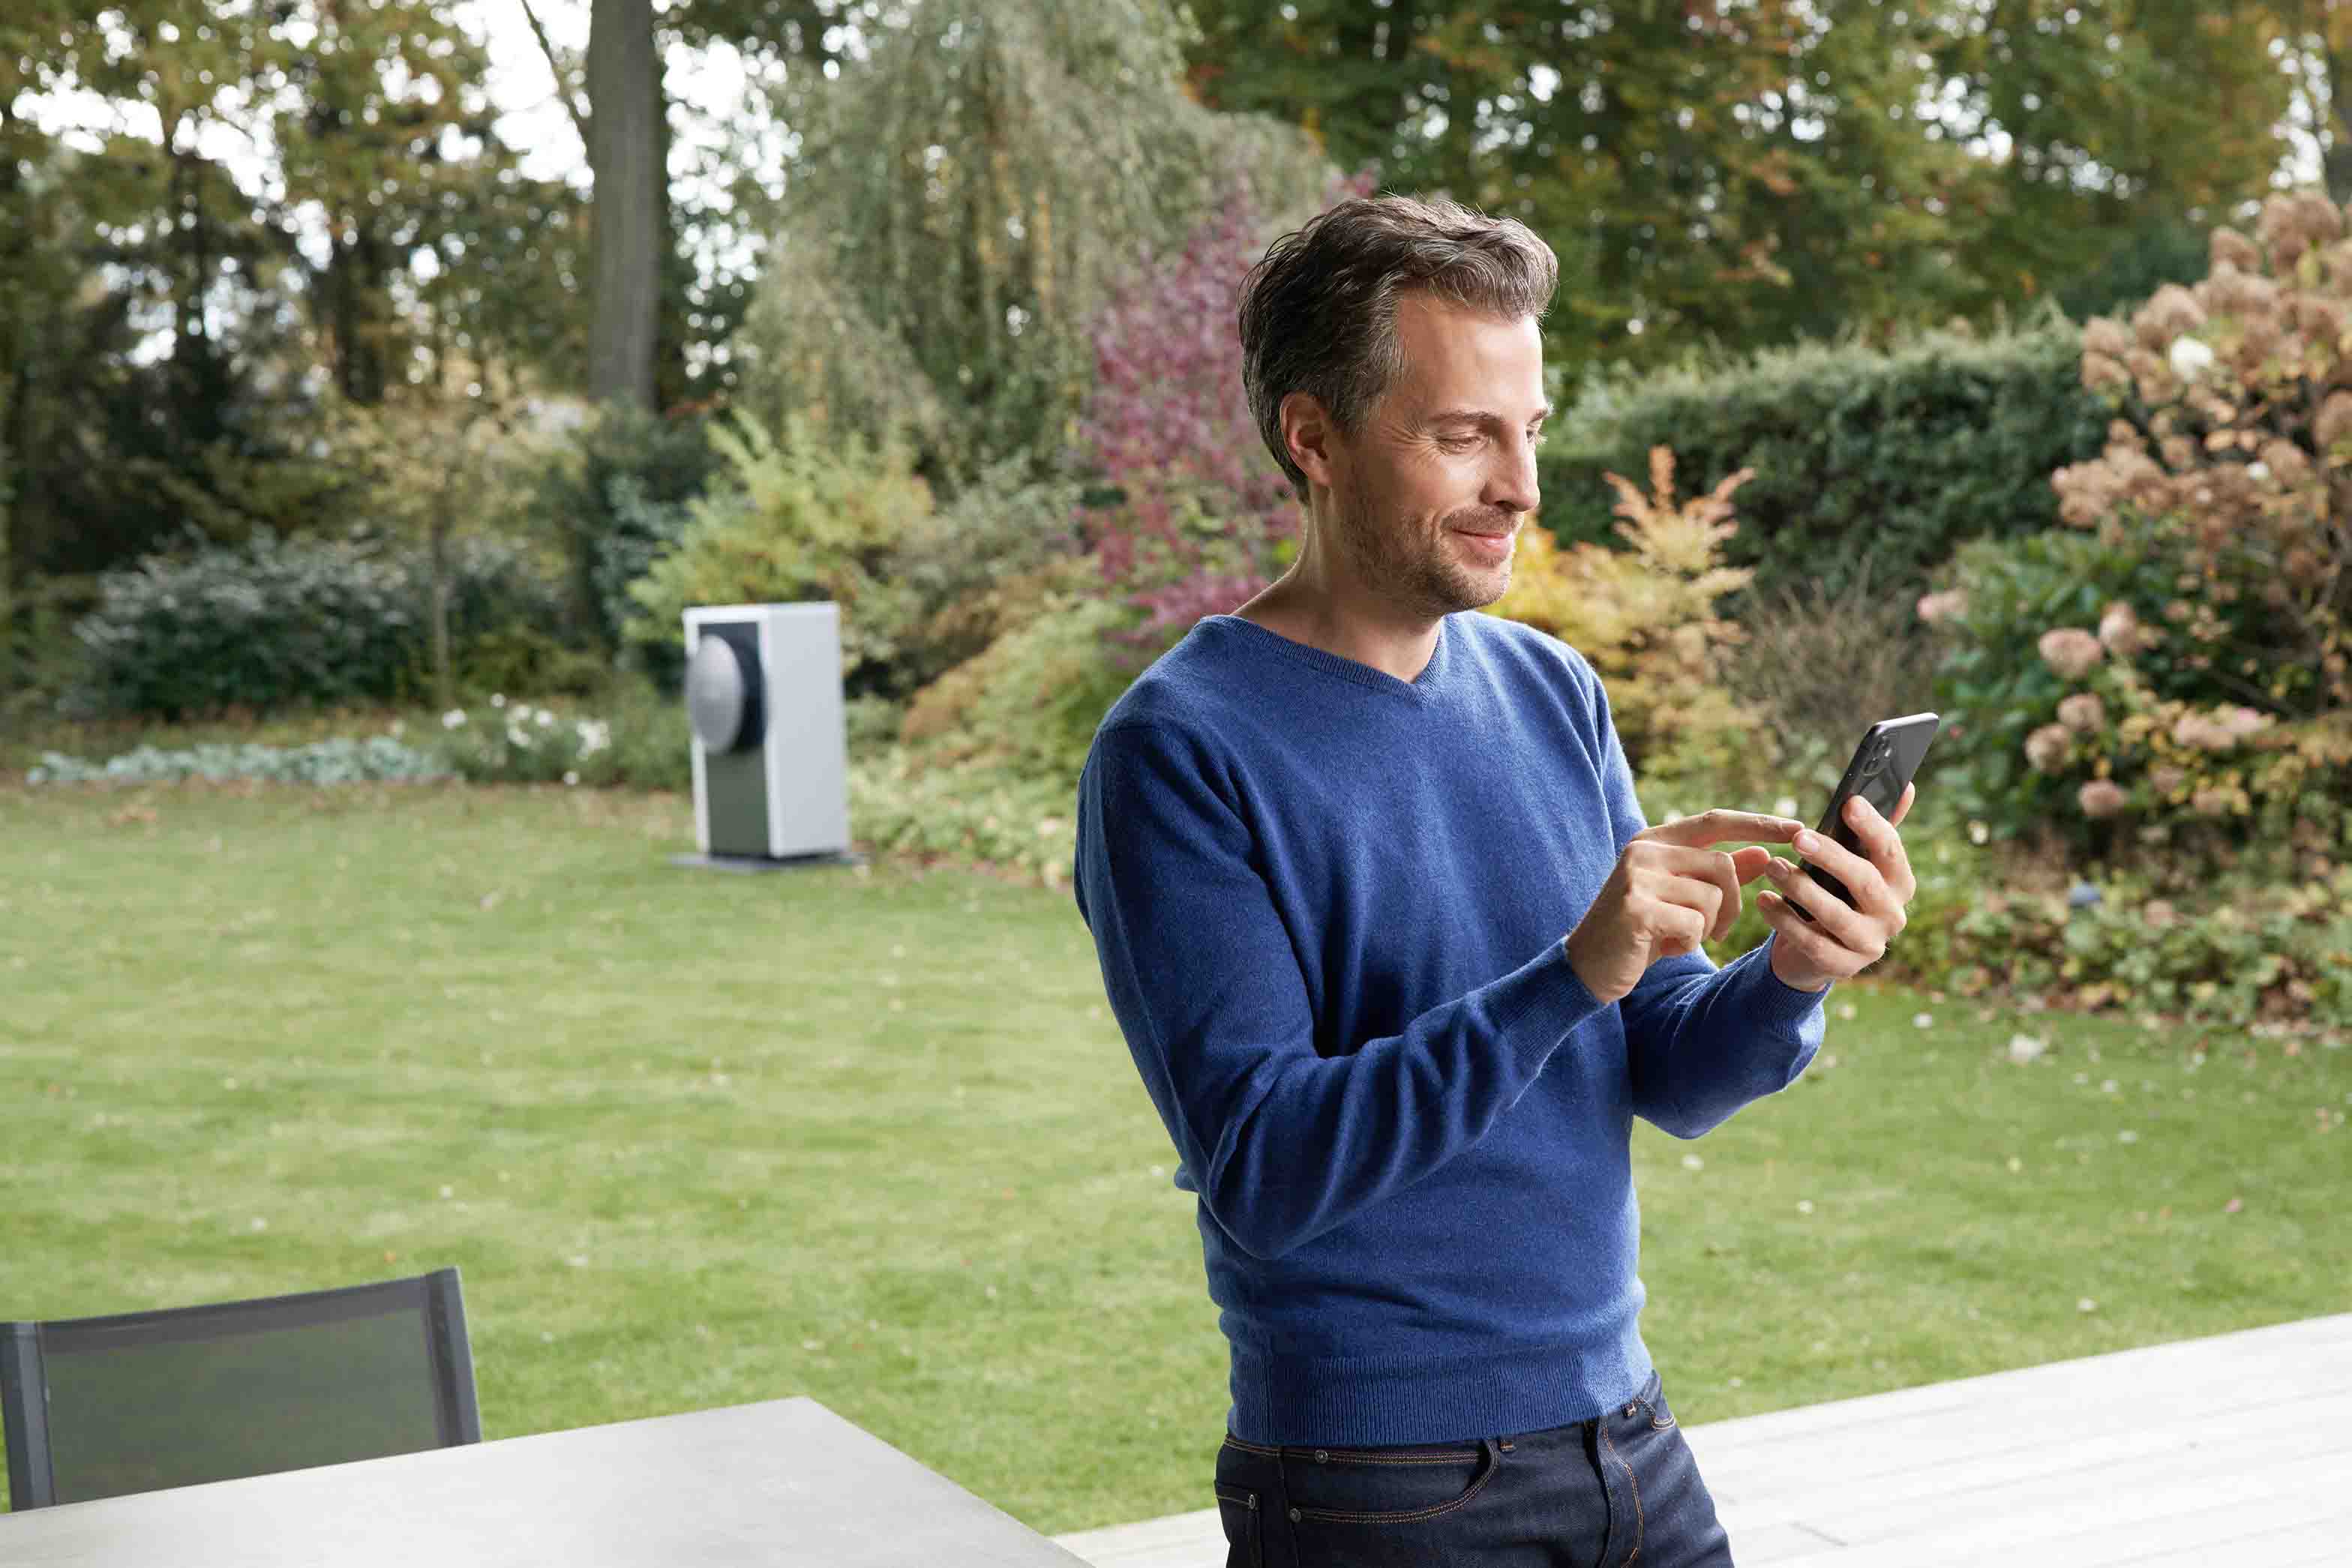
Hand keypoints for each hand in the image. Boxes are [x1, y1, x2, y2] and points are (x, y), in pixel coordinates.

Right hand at [1564, 810, 1805, 1004]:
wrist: (1587, 966)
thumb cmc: (1639, 930)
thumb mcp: (1681, 898)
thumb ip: (1718, 875)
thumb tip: (1763, 853)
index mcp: (1654, 840)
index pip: (1716, 821)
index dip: (1759, 824)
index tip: (1800, 829)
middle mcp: (1644, 850)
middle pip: (1722, 865)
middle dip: (1733, 905)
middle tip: (1717, 932)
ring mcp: (1637, 877)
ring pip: (1712, 896)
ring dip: (1708, 927)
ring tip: (1679, 937)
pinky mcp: (1637, 907)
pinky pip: (1695, 923)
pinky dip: (1689, 942)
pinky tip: (1664, 947)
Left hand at [1754, 784, 1918, 992]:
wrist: (1815, 951)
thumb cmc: (1836, 893)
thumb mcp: (1855, 862)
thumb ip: (1875, 829)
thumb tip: (1907, 785)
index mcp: (1900, 883)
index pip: (1891, 850)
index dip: (1872, 826)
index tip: (1848, 803)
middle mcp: (1893, 915)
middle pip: (1866, 882)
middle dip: (1831, 857)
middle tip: (1799, 837)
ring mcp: (1870, 945)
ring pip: (1836, 914)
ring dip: (1801, 887)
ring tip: (1772, 867)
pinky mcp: (1842, 967)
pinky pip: (1811, 942)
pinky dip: (1784, 920)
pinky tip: (1763, 900)